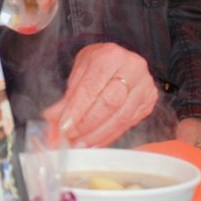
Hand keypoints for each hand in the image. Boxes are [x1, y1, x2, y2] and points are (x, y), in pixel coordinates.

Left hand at [41, 43, 157, 147]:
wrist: (122, 60)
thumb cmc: (98, 64)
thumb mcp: (80, 71)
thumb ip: (68, 95)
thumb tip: (52, 118)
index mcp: (111, 56)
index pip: (91, 87)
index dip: (77, 110)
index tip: (63, 127)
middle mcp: (132, 68)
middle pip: (109, 103)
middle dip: (87, 125)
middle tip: (70, 138)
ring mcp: (144, 86)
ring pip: (121, 117)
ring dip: (98, 135)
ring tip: (80, 145)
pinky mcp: (148, 102)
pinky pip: (128, 124)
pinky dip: (109, 137)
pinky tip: (95, 143)